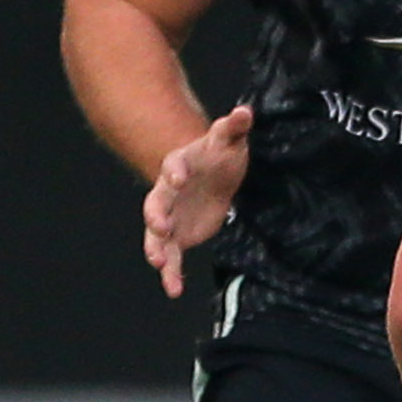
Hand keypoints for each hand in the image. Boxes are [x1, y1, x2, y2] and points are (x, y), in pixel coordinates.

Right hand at [143, 105, 252, 299]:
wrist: (211, 175)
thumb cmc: (220, 154)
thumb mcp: (229, 140)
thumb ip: (234, 127)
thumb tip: (245, 111)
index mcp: (180, 165)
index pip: (174, 166)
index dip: (175, 170)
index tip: (178, 176)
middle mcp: (167, 192)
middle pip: (156, 203)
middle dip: (157, 214)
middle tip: (160, 225)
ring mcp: (169, 216)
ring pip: (157, 234)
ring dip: (157, 248)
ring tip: (158, 263)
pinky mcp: (177, 236)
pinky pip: (170, 256)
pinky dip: (170, 272)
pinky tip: (173, 289)